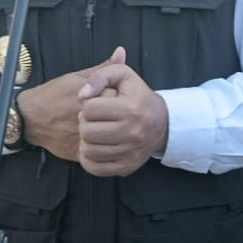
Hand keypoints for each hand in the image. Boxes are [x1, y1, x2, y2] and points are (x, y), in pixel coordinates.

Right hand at [17, 48, 125, 161]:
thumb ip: (102, 68)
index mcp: (88, 97)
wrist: (30, 118)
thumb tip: (120, 53)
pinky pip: (100, 152)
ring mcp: (82, 136)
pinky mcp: (79, 152)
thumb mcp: (77, 76)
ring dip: (109, 130)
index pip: (118, 96)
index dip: (116, 95)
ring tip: (102, 123)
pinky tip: (98, 137)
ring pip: (109, 135)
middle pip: (115, 116)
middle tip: (107, 111)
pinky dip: (102, 145)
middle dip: (115, 113)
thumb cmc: (52, 96)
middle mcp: (86, 118)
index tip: (110, 95)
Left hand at [76, 46, 168, 176]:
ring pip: (88, 150)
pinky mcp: (126, 167)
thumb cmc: (137, 95)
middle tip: (92, 119)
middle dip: (84, 122)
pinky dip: (89, 158)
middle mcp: (132, 133)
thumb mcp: (122, 74)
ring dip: (86, 140)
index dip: (87, 104)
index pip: (90, 109)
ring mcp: (129, 153)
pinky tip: (95, 145)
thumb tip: (82, 95)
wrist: (160, 122)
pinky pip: (94, 167)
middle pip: (87, 131)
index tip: (95, 104)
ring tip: (94, 130)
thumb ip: (99, 76)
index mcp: (130, 109)